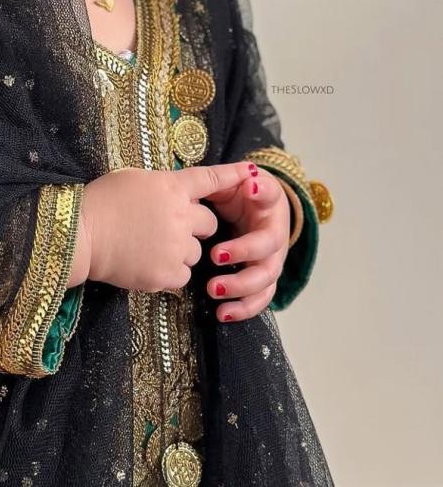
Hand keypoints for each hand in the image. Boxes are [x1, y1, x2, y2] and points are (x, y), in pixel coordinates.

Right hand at [67, 162, 258, 291]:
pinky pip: (183, 275)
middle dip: (194, 226)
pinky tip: (145, 262)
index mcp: (171, 187)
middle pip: (208, 222)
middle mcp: (180, 215)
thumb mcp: (133, 179)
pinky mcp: (167, 274)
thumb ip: (162, 186)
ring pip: (196, 252)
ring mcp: (176, 246)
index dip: (232, 175)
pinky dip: (169, 272)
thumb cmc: (100, 202)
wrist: (81, 235)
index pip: (209, 179)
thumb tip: (176, 193)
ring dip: (180, 251)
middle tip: (165, 228)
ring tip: (148, 246)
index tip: (251, 170)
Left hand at [204, 163, 290, 321]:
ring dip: (242, 288)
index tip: (248, 189)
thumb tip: (248, 177)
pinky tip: (223, 314)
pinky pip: (259, 299)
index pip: (270, 197)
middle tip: (216, 255)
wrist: (252, 207)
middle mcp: (276, 235)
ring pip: (265, 280)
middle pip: (269, 250)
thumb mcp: (239, 178)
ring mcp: (272, 260)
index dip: (261, 194)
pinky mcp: (263, 279)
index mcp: (270, 204)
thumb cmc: (242, 191)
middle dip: (244, 254)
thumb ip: (237, 176)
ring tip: (214, 289)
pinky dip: (243, 309)